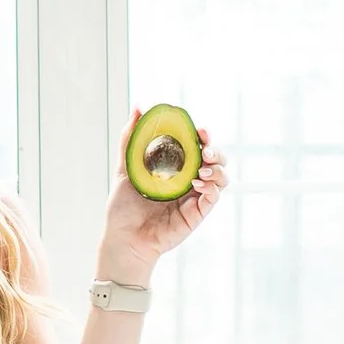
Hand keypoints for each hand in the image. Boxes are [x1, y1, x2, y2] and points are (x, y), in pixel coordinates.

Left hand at [96, 110, 226, 287]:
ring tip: (200, 170)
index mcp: (175, 167)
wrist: (123, 237)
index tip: (199, 129)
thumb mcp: (125, 167)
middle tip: (205, 148)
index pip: (197, 146)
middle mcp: (188, 180)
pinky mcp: (198, 213)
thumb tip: (139, 106)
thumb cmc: (123, 206)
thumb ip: (131, 137)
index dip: (203, 135)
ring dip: (217, 168)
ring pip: (221, 176)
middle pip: (215, 160)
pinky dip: (211, 187)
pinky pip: (214, 196)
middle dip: (216, 150)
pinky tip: (197, 184)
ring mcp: (195, 197)